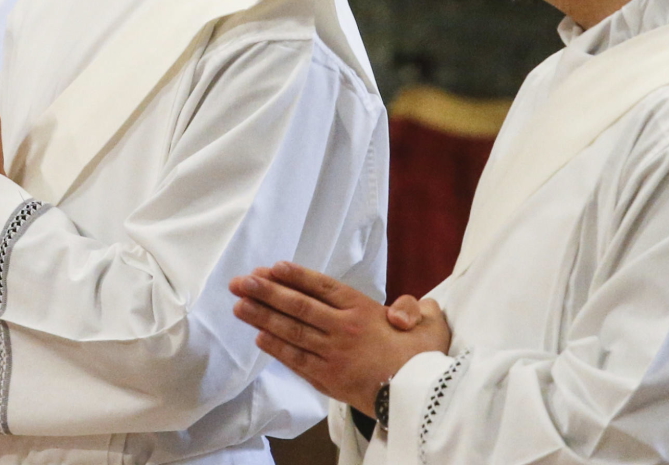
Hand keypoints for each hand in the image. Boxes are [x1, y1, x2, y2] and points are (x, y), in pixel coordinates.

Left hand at [229, 262, 451, 415]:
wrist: (422, 400)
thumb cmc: (424, 360)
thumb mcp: (429, 324)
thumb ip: (414, 307)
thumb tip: (397, 312)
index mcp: (364, 310)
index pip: (322, 287)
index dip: (295, 275)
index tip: (272, 267)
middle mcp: (344, 329)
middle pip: (298, 305)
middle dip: (266, 291)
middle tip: (240, 282)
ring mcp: (333, 354)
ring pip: (292, 330)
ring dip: (262, 316)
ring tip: (239, 305)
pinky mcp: (328, 378)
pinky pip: (296, 359)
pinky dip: (276, 347)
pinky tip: (259, 337)